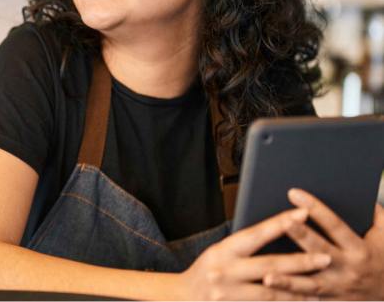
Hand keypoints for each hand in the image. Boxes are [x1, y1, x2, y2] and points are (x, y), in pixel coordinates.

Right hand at [173, 208, 332, 301]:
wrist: (182, 298)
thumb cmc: (205, 272)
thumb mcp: (219, 252)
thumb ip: (243, 248)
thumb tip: (273, 233)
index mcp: (223, 250)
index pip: (256, 234)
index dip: (280, 224)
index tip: (302, 214)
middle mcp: (226, 271)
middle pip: (270, 266)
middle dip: (301, 262)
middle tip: (325, 258)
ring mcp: (229, 295)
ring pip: (272, 294)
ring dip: (299, 292)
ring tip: (320, 289)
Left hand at [263, 188, 383, 300]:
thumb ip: (377, 216)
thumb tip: (362, 194)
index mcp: (359, 249)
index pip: (334, 224)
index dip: (315, 208)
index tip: (294, 193)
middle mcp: (347, 269)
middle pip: (320, 250)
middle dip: (302, 236)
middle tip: (284, 223)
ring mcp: (337, 290)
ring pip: (310, 284)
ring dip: (288, 281)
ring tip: (267, 275)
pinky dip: (289, 300)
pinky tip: (272, 296)